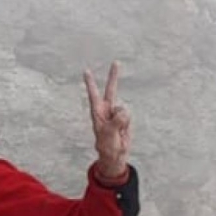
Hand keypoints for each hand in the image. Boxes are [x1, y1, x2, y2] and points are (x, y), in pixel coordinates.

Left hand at [84, 63, 132, 180]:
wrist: (115, 154)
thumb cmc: (106, 145)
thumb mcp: (108, 134)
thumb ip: (116, 121)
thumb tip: (123, 111)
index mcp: (97, 111)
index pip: (93, 94)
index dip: (90, 82)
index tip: (86, 70)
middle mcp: (107, 109)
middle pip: (111, 89)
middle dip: (114, 76)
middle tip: (116, 62)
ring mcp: (117, 113)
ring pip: (124, 108)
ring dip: (123, 120)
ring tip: (117, 130)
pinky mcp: (125, 118)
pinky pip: (129, 115)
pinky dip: (127, 123)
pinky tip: (122, 131)